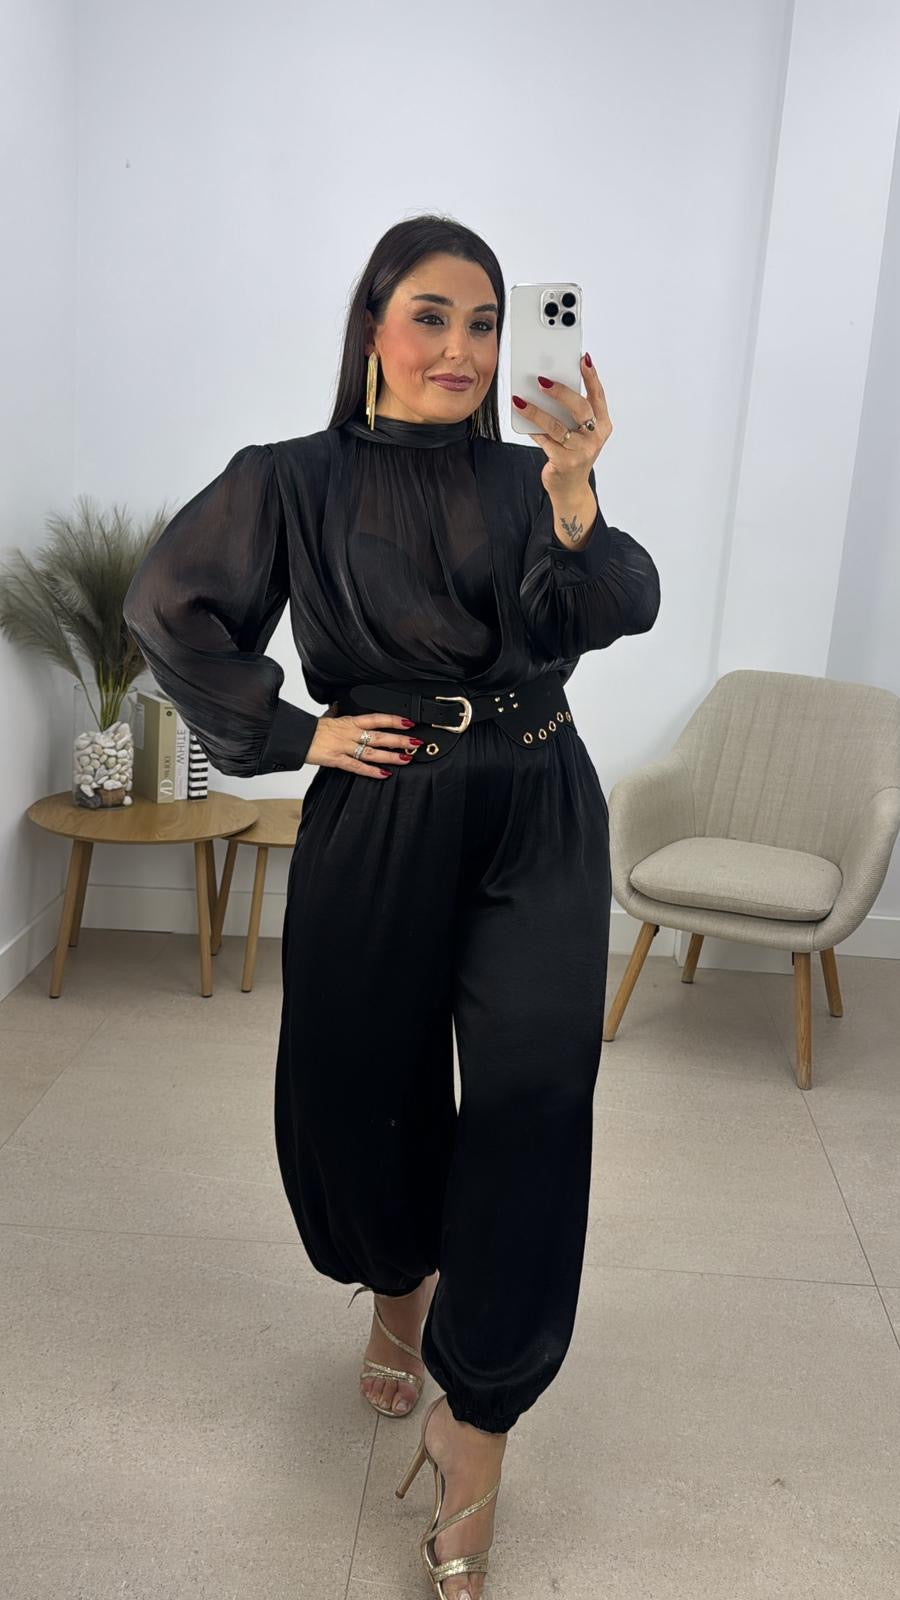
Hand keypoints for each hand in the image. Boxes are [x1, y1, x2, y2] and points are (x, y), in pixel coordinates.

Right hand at [306, 710, 421, 777]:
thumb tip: (339, 705)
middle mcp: (349, 733)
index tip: (408, 722)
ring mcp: (344, 747)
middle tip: (415, 743)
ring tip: (406, 759)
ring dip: (391, 756)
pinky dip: (372, 771)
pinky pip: (358, 767)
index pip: (376, 718)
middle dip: (399, 740)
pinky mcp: (337, 760)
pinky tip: (384, 774)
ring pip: (372, 752)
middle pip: (379, 736)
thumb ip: (336, 712)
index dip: (393, 720)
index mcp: (349, 721)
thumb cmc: (310, 728)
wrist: (296, 737)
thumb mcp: (326, 716)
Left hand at [512, 354, 611, 499]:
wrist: (570, 489)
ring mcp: (581, 451)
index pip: (598, 396)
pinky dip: (532, 429)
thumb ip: (571, 413)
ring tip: (520, 400)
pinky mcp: (564, 463)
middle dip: (560, 391)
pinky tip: (521, 418)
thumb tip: (547, 386)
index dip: (591, 376)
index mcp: (602, 425)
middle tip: (542, 380)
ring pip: (556, 425)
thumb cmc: (573, 454)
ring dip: (536, 411)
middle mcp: (595, 437)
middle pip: (579, 408)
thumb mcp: (579, 433)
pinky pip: (545, 441)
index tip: (582, 359)